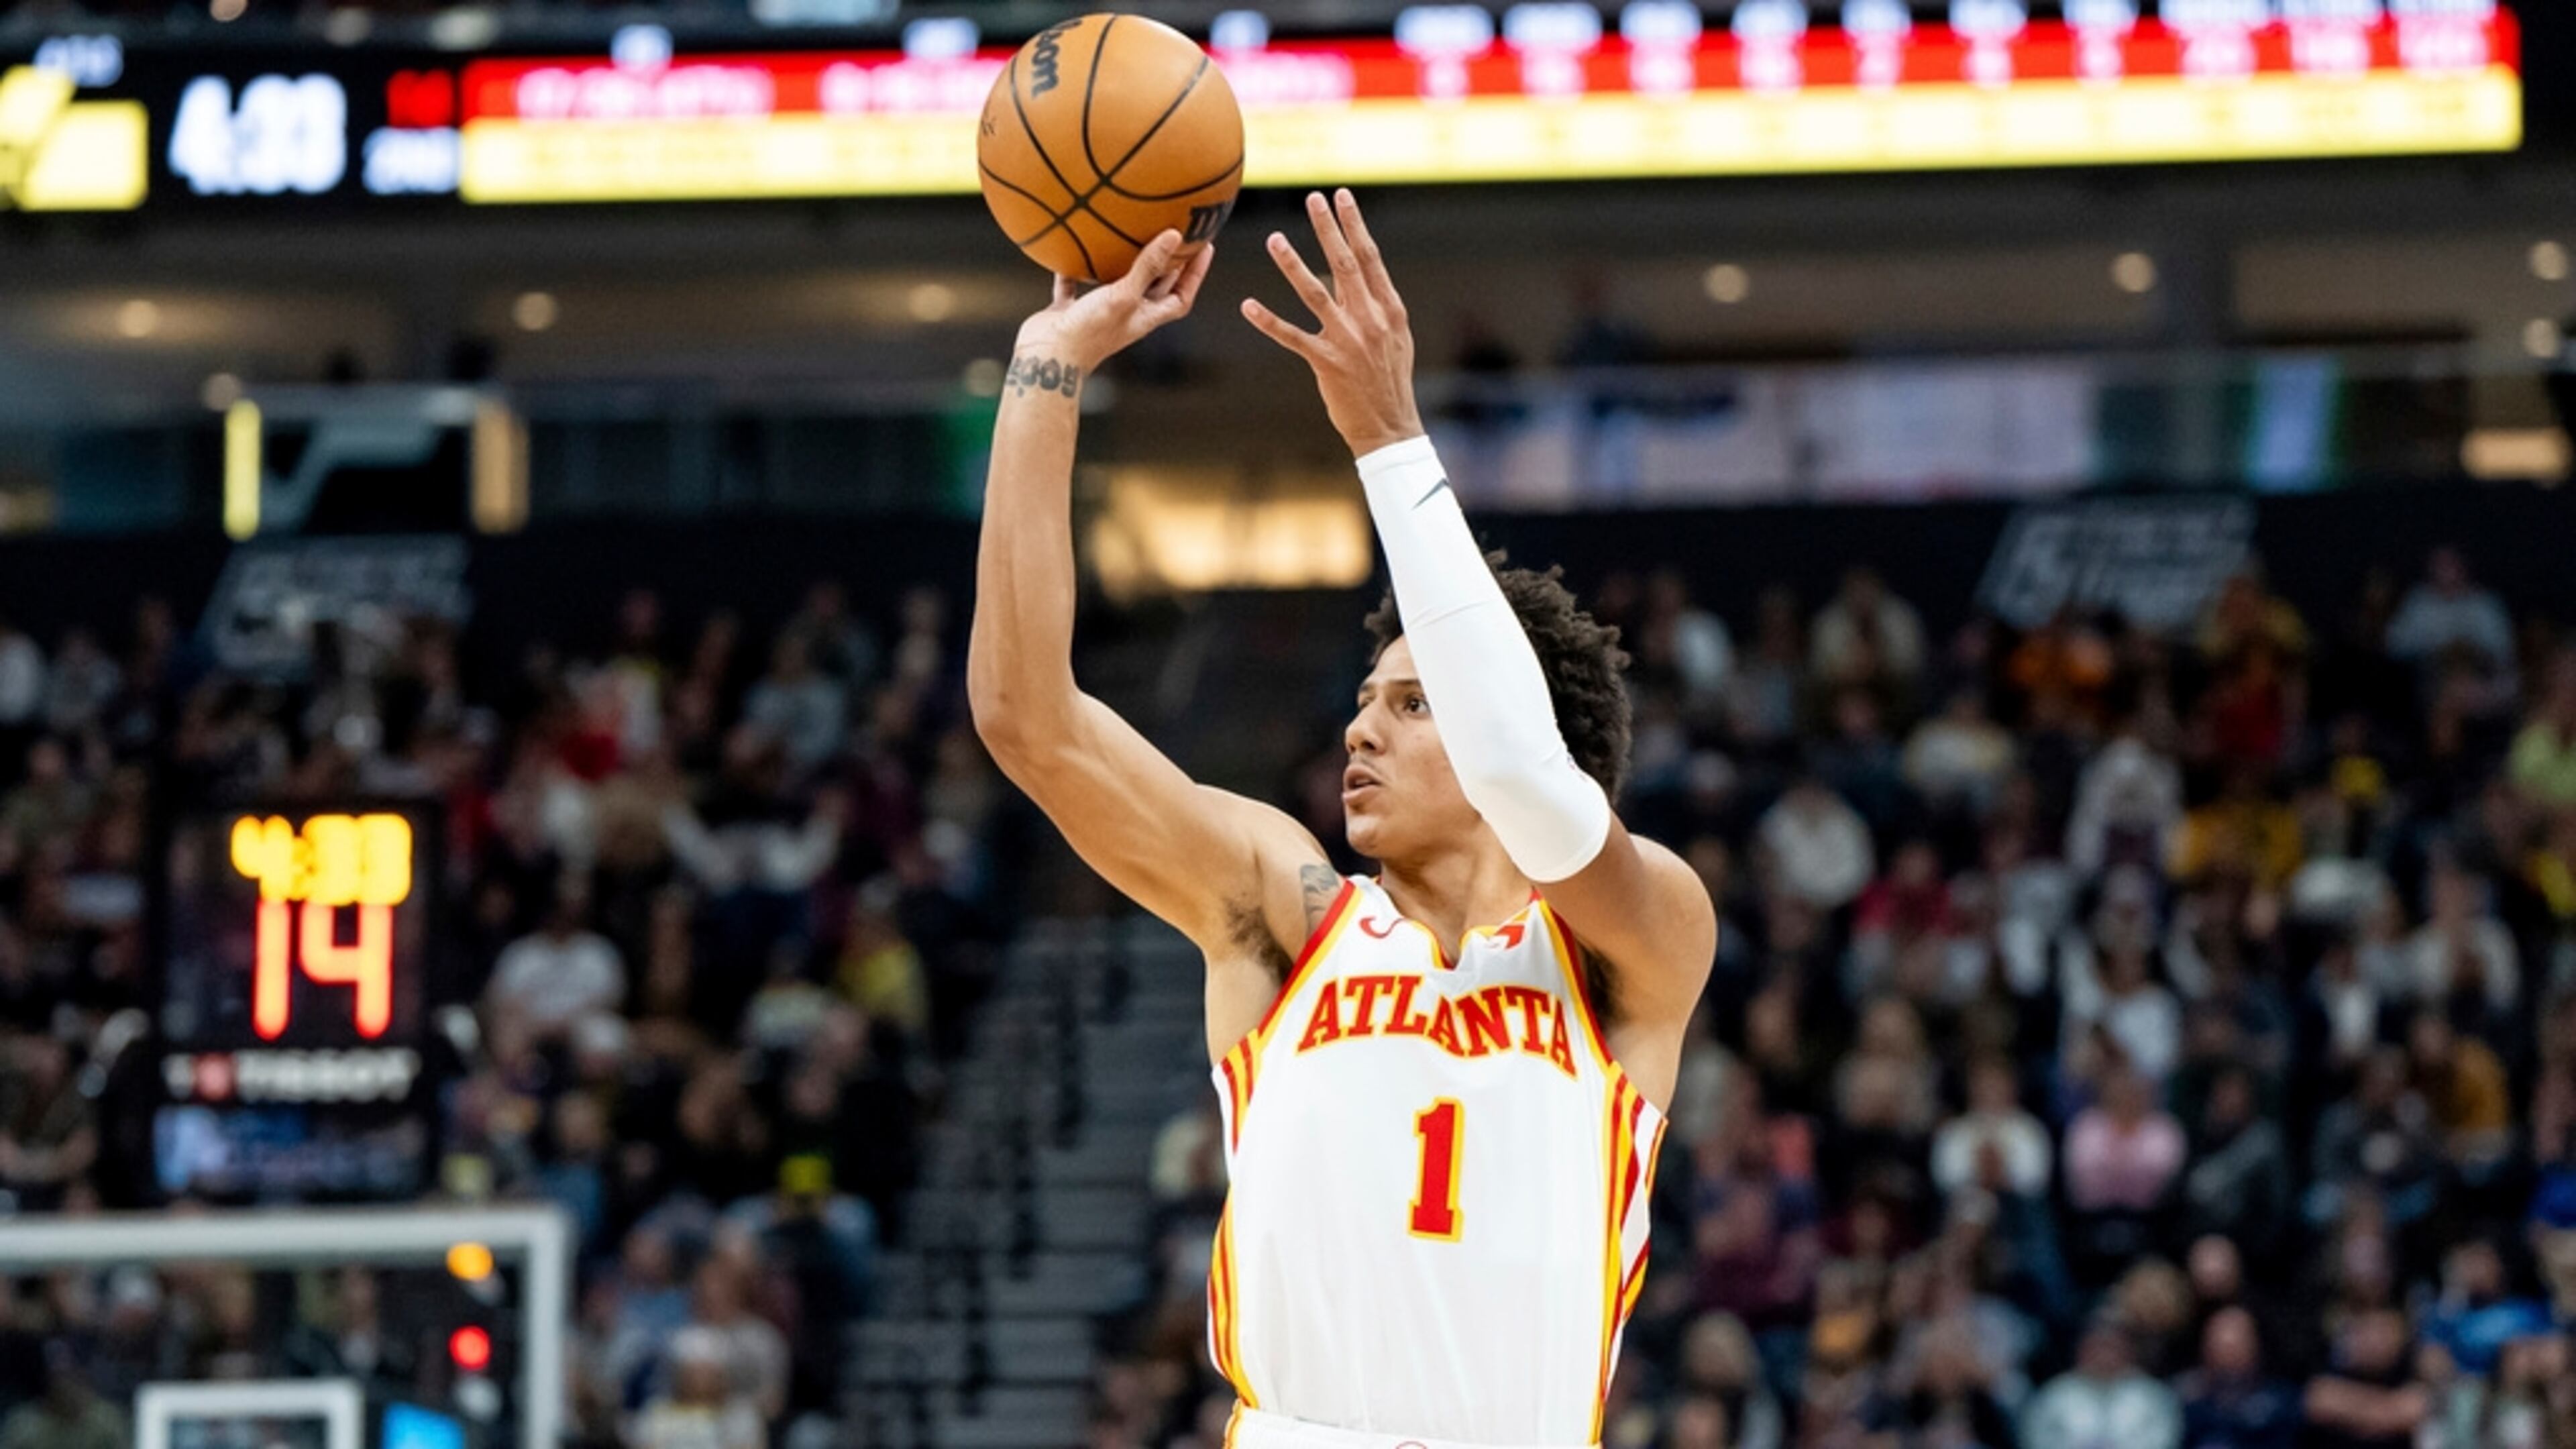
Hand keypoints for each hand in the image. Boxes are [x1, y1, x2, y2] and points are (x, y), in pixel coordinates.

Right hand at [1015, 230, 1214, 371]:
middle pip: (1155, 289)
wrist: (1047, 358)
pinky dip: (1075, 270)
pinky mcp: (1070, 311)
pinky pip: (1075, 286)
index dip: (1196, 275)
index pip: (1181, 297)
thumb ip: (1148, 266)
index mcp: (1145, 318)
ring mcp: (1098, 314)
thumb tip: (1175, 235)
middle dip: (1168, 265)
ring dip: (1126, 264)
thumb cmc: (1090, 332)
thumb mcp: (1124, 295)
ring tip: (1133, 235)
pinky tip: (1073, 249)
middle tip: (1177, 235)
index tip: (1206, 247)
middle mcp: (1125, 316)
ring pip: (1116, 285)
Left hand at [1242, 189, 1424, 457]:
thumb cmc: (1389, 380)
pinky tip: (1248, 305)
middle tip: (1313, 199)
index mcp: (1390, 309)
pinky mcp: (1325, 362)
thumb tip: (1363, 277)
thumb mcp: (1395, 338)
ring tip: (1274, 238)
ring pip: (1315, 293)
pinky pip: (1291, 336)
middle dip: (1328, 229)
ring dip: (1292, 264)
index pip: (1370, 258)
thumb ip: (1379, 306)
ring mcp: (1347, 339)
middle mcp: (1370, 319)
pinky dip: (1268, 320)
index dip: (1355, 225)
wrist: (1390, 425)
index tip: (1342, 197)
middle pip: (1346, 264)